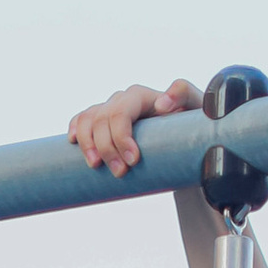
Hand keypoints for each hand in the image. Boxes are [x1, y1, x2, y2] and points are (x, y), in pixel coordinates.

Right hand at [68, 79, 197, 175]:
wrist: (184, 136)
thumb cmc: (191, 121)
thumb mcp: (196, 105)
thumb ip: (184, 94)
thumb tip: (162, 103)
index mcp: (139, 96)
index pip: (120, 113)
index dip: (120, 137)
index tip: (133, 161)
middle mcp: (121, 100)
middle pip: (101, 121)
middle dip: (107, 149)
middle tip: (120, 173)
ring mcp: (109, 110)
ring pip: (86, 121)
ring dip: (86, 144)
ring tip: (95, 166)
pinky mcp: (102, 122)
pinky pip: (80, 120)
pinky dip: (74, 130)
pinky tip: (72, 143)